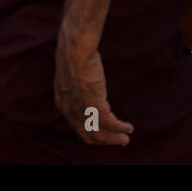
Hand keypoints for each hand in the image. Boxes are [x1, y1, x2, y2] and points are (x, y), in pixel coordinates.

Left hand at [54, 31, 133, 146]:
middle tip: (117, 141)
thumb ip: (76, 80)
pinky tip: (128, 128)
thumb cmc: (75, 53)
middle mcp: (69, 111)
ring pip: (98, 134)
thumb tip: (84, 73)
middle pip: (87, 135)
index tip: (104, 130)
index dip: (91, 130)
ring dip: (113, 139)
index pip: (77, 125)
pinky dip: (120, 128)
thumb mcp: (71, 71)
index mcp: (63, 103)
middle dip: (104, 140)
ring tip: (125, 139)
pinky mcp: (94, 106)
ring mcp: (81, 110)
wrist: (76, 49)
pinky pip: (109, 123)